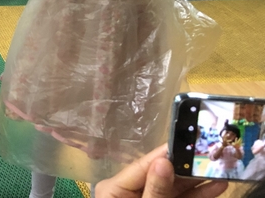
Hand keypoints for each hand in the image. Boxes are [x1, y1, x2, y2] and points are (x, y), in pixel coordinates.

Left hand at [95, 145, 226, 197]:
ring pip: (173, 189)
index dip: (166, 153)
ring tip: (219, 174)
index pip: (143, 165)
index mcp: (114, 188)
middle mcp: (129, 192)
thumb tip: (163, 161)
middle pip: (160, 175)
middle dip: (186, 168)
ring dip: (196, 183)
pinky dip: (195, 197)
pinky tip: (214, 190)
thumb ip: (153, 189)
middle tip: (209, 157)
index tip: (187, 141)